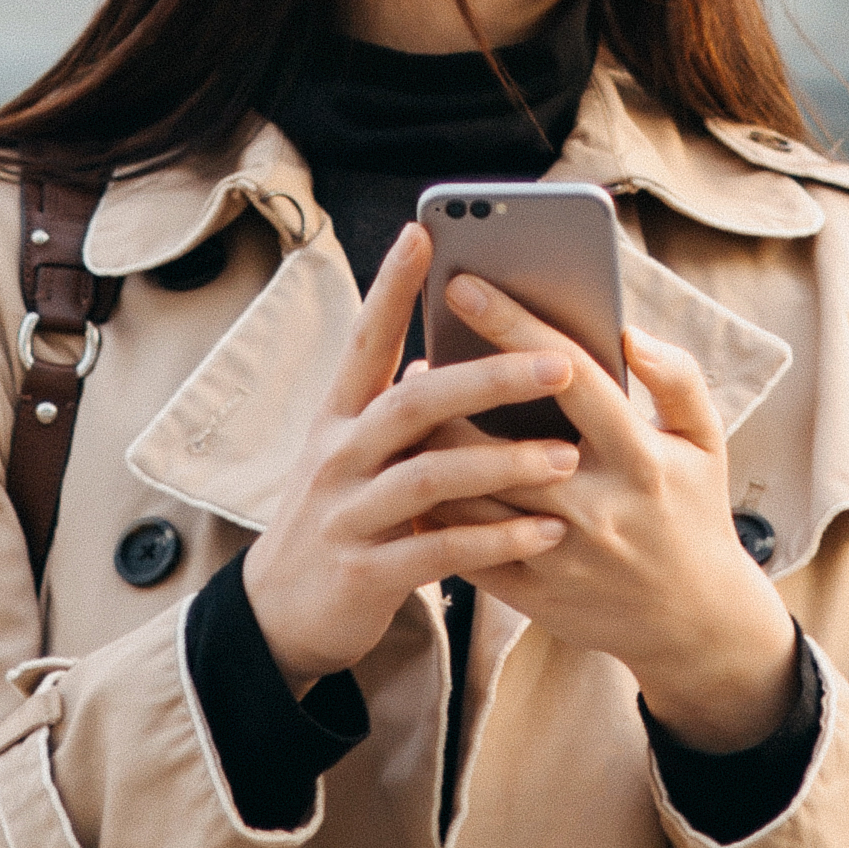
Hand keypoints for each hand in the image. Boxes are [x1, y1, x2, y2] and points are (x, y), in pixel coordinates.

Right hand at [243, 225, 582, 686]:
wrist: (279, 615)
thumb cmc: (339, 519)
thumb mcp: (354, 455)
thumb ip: (396, 413)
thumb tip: (439, 355)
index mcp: (338, 419)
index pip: (365, 340)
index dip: (391, 287)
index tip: (423, 232)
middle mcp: (338, 457)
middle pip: (413, 402)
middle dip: (489, 378)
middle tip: (561, 362)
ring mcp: (347, 515)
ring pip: (430, 477)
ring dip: (504, 463)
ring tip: (569, 455)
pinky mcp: (364, 572)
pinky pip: (439, 550)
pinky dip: (496, 538)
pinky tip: (548, 529)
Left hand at [436, 275, 797, 757]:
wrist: (696, 623)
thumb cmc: (694, 513)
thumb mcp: (707, 443)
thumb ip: (678, 379)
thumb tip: (629, 331)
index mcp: (640, 459)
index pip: (571, 378)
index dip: (513, 327)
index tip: (464, 284)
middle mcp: (597, 509)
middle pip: (498, 444)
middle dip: (450, 396)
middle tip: (420, 360)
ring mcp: (560, 558)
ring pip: (469, 499)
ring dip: (430, 451)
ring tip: (409, 410)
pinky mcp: (532, 595)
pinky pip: (464, 549)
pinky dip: (431, 509)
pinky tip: (414, 472)